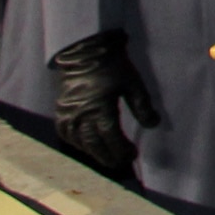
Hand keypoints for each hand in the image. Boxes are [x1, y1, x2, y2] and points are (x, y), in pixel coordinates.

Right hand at [50, 30, 160, 177]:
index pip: (111, 138)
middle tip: (122, 164)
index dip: (122, 150)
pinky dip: (79, 145)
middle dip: (109, 157)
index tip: (133, 155)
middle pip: (94, 146)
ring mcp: (67, 115)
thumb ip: (142, 105)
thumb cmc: (111, 66)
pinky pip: (67, 136)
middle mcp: (81, 116)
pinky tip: (89, 147)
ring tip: (109, 158)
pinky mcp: (60, 113)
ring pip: (80, 144)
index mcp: (100, 108)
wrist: (84, 51)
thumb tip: (154, 124)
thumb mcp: (132, 82)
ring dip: (95, 153)